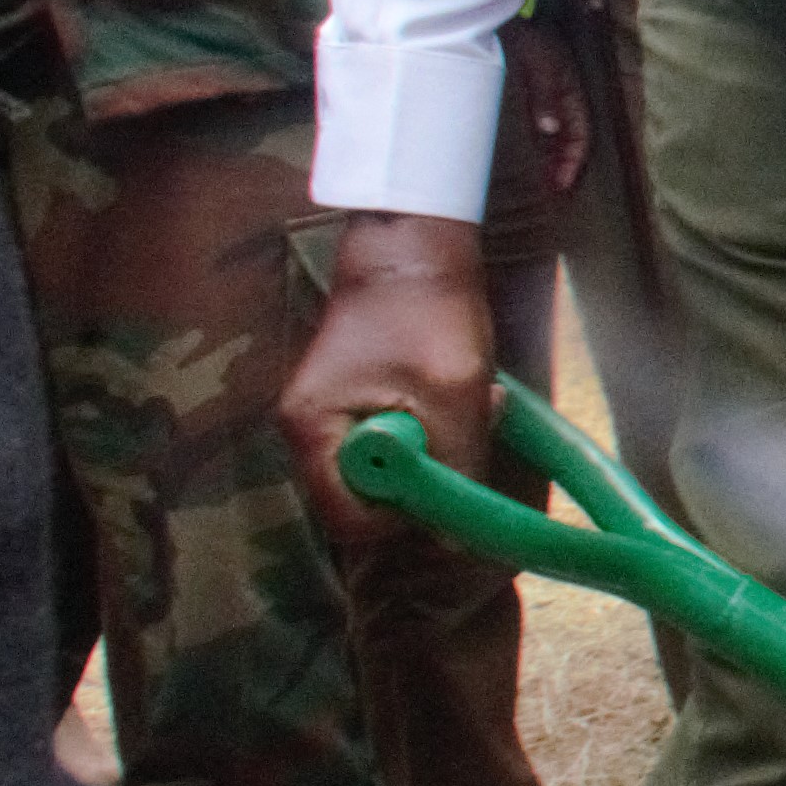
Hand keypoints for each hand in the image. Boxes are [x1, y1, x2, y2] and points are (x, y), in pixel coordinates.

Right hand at [280, 211, 495, 539]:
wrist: (414, 247)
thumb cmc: (428, 312)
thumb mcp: (455, 395)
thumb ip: (454, 467)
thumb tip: (455, 539)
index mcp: (313, 430)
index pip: (346, 519)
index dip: (399, 520)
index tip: (446, 492)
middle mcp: (308, 432)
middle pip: (366, 499)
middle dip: (426, 478)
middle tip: (469, 435)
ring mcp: (330, 418)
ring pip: (389, 470)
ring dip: (441, 449)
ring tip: (476, 404)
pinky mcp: (355, 405)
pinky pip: (395, 441)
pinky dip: (435, 426)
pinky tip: (465, 395)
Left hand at [499, 15, 595, 204]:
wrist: (500, 13)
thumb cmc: (523, 34)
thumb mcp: (538, 60)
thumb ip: (545, 93)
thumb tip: (549, 128)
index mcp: (570, 88)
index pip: (579, 132)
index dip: (572, 159)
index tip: (560, 184)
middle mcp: (561, 95)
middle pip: (569, 137)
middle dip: (563, 164)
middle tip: (551, 190)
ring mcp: (546, 94)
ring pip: (554, 134)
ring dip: (550, 156)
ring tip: (541, 181)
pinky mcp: (530, 91)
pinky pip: (539, 124)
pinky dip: (537, 143)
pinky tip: (527, 155)